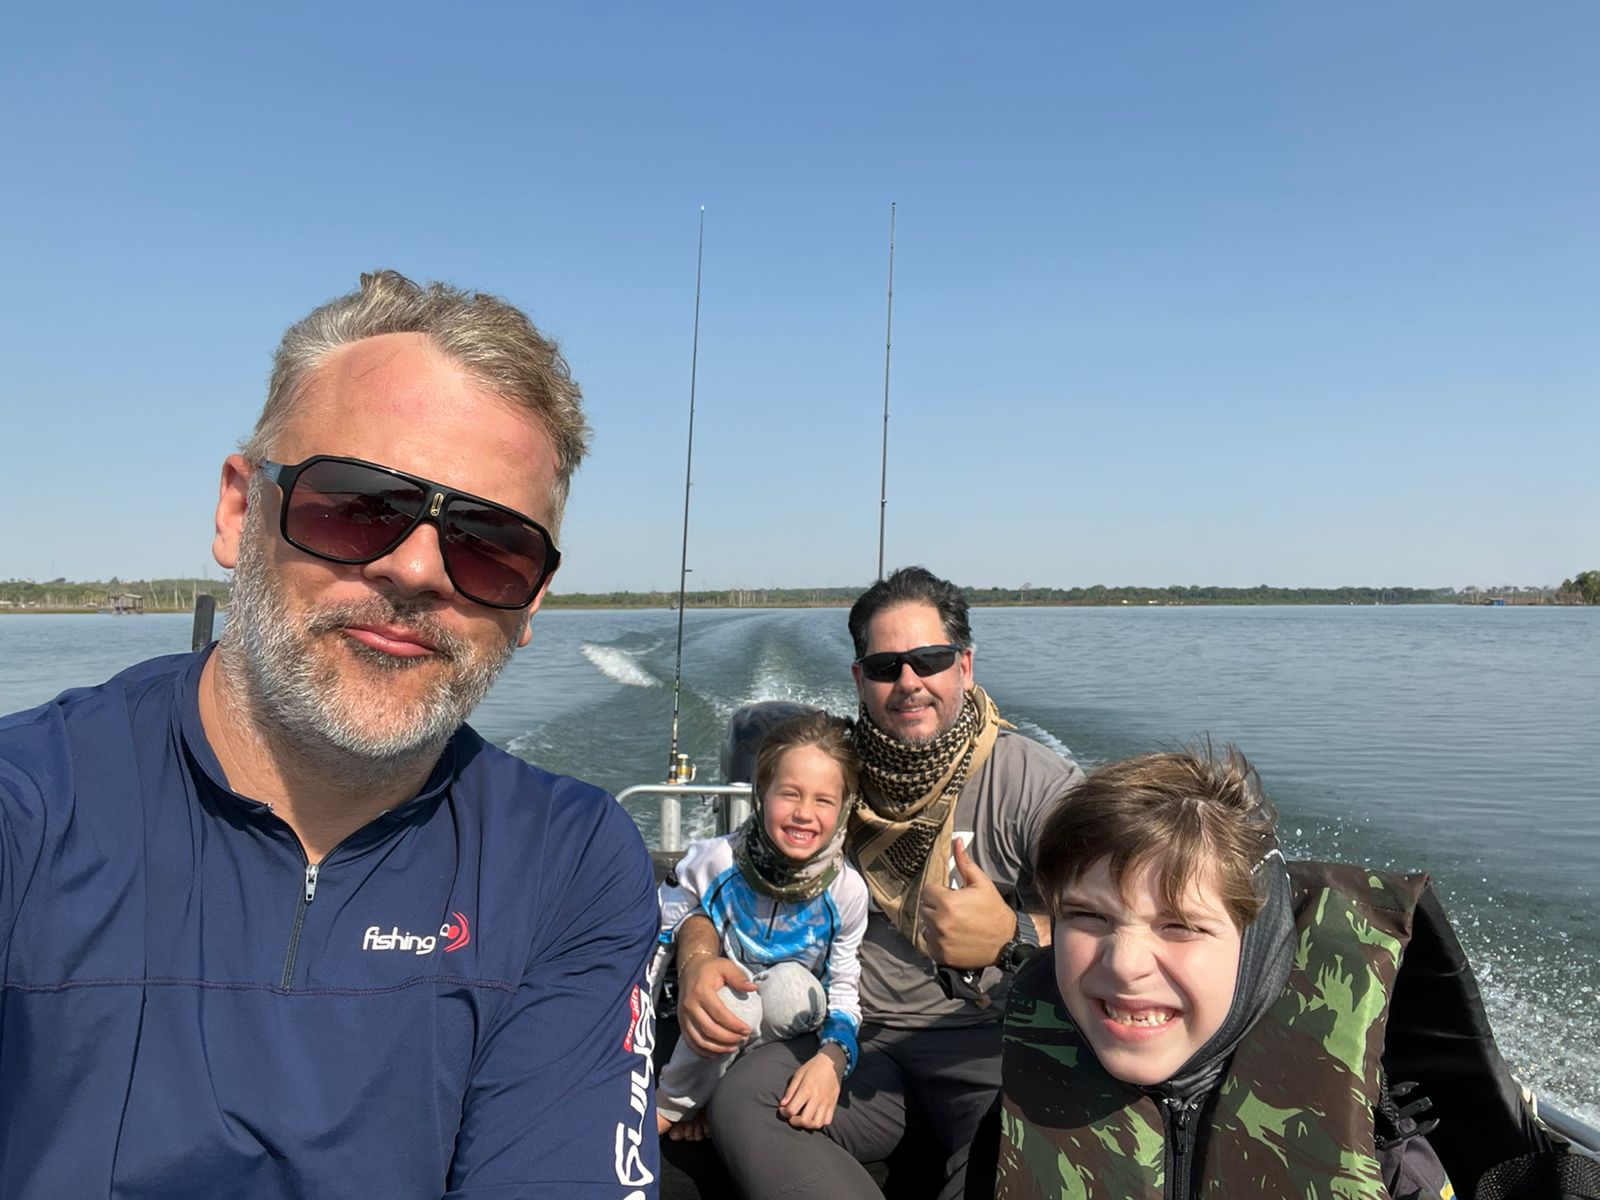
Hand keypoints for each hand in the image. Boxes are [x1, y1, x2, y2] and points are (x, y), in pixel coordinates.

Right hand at [676, 952, 757, 1055]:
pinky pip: (690, 1042)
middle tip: (742, 1040)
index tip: (747, 1030)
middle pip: (709, 1030)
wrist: (689, 967)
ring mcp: (683, 1016)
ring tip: (733, 1048)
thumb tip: (753, 988)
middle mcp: (690, 1006)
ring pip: (700, 1040)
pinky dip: (703, 1051)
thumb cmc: (710, 968)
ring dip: (717, 1048)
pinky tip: (716, 1052)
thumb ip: (739, 977)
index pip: (719, 1014)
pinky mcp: (681, 1023)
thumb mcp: (726, 966)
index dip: (734, 1025)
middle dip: (728, 1039)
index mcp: (701, 992)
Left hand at [777, 1051, 842, 1128]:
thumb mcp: (798, 1075)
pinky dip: (820, 1122)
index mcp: (806, 1090)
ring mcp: (826, 1103)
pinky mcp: (833, 1105)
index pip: (792, 1110)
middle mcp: (817, 1098)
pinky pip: (827, 1121)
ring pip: (817, 1124)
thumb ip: (790, 1091)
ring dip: (807, 1125)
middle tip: (791, 1116)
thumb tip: (782, 1105)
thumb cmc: (812, 1068)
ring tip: (802, 1119)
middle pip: (804, 1120)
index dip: (784, 1113)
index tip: (782, 1110)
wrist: (831, 1063)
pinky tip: (814, 1116)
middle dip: (794, 1122)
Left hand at [918, 838, 1014, 968]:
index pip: (927, 891)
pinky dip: (936, 941)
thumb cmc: (993, 910)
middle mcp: (939, 922)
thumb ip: (964, 863)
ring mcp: (939, 940)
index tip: (951, 896)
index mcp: (947, 902)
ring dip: (934, 924)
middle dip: (936, 907)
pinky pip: (928, 944)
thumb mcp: (981, 883)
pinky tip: (951, 937)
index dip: (939, 892)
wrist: (1006, 941)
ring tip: (952, 924)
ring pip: (925, 926)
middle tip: (953, 910)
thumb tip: (956, 841)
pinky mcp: (941, 955)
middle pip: (924, 908)